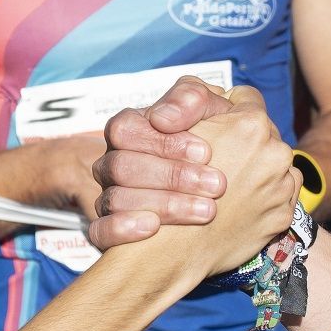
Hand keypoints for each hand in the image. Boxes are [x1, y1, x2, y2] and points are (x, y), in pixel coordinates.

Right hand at [86, 75, 238, 249]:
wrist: (230, 190)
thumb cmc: (214, 141)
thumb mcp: (211, 110)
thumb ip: (191, 98)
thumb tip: (162, 118)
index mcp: (128, 130)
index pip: (126, 130)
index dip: (164, 142)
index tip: (205, 152)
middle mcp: (112, 163)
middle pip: (121, 166)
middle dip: (172, 176)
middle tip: (216, 184)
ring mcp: (108, 198)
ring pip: (115, 200)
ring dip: (164, 204)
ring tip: (207, 210)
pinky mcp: (109, 232)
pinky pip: (100, 232)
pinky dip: (123, 229)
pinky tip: (153, 228)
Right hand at [185, 89, 300, 280]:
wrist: (173, 249)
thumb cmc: (168, 186)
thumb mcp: (176, 131)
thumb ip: (201, 104)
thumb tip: (223, 97)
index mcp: (250, 124)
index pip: (245, 98)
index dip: (227, 109)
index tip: (217, 126)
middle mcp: (274, 151)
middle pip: (263, 132)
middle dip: (244, 143)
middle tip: (220, 161)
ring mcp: (281, 185)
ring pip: (274, 164)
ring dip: (256, 171)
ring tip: (228, 187)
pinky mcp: (282, 215)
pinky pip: (281, 194)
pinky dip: (264, 197)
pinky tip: (238, 204)